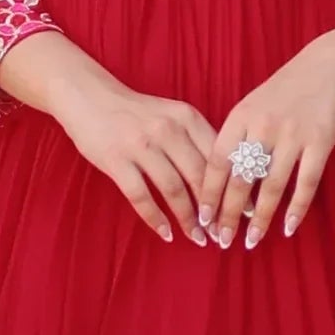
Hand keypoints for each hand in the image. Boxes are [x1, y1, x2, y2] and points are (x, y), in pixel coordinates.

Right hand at [50, 69, 220, 244]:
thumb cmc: (137, 113)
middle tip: (223, 233)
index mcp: (187, 117)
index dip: (233, 188)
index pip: (218, 157)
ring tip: (198, 238)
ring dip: (188, 219)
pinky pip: (141, 196)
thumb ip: (196, 141)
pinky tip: (166, 233)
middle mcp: (168, 129)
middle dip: (214, 210)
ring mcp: (141, 145)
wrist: (90, 97)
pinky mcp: (116, 160)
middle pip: (199, 176)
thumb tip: (224, 180)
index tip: (244, 212)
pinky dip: (156, 218)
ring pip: (173, 190)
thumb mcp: (172, 116)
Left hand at [198, 34, 334, 248]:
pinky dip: (296, 208)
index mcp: (240, 117)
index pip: (217, 162)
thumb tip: (218, 183)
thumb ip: (234, 138)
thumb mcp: (250, 106)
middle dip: (229, 214)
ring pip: (272, 186)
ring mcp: (293, 135)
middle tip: (222, 240)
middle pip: (241, 179)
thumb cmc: (283, 91)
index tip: (202, 219)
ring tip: (251, 241)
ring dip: (260, 218)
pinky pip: (306, 183)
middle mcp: (263, 126)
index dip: (208, 193)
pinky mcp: (320, 142)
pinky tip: (287, 227)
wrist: (327, 67)